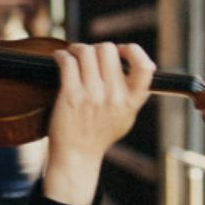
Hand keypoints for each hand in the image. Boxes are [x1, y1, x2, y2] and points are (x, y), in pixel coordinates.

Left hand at [41, 43, 153, 204]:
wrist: (76, 156)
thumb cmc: (99, 135)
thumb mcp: (126, 116)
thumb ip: (133, 93)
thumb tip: (140, 63)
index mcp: (132, 100)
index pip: (145, 67)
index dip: (132, 50)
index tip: (119, 51)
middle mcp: (114, 96)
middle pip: (107, 50)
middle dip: (96, 48)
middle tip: (88, 55)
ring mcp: (92, 95)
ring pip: (86, 51)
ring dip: (76, 49)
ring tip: (72, 55)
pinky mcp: (70, 96)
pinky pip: (67, 62)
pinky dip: (61, 55)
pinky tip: (59, 58)